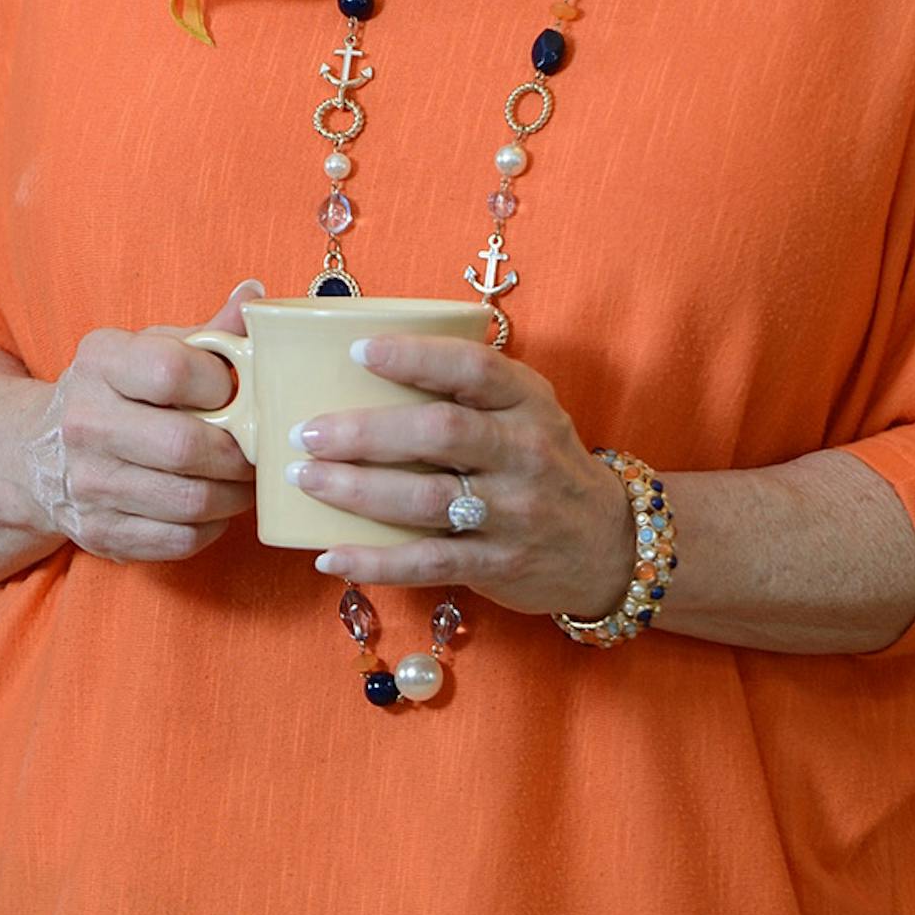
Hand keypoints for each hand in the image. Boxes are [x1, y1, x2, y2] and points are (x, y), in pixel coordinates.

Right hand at [24, 280, 264, 563]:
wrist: (36, 455)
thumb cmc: (115, 393)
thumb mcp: (149, 349)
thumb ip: (208, 332)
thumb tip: (256, 296)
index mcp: (100, 363)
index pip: (172, 371)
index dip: (221, 384)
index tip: (231, 392)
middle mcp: (85, 422)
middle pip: (186, 446)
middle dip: (239, 452)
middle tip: (257, 449)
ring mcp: (89, 484)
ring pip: (191, 500)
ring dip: (234, 494)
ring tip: (243, 478)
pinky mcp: (102, 533)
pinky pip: (182, 539)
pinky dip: (212, 525)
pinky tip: (213, 505)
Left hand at [290, 333, 637, 621]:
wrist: (609, 544)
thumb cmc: (543, 462)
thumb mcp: (529, 410)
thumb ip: (471, 386)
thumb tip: (364, 353)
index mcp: (528, 402)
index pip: (472, 368)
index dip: (414, 356)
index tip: (357, 350)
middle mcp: (525, 453)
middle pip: (439, 432)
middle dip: (366, 431)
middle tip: (309, 432)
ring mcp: (513, 513)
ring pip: (426, 499)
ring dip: (357, 491)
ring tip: (305, 478)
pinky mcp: (498, 564)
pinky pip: (427, 563)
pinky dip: (375, 562)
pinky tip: (329, 556)